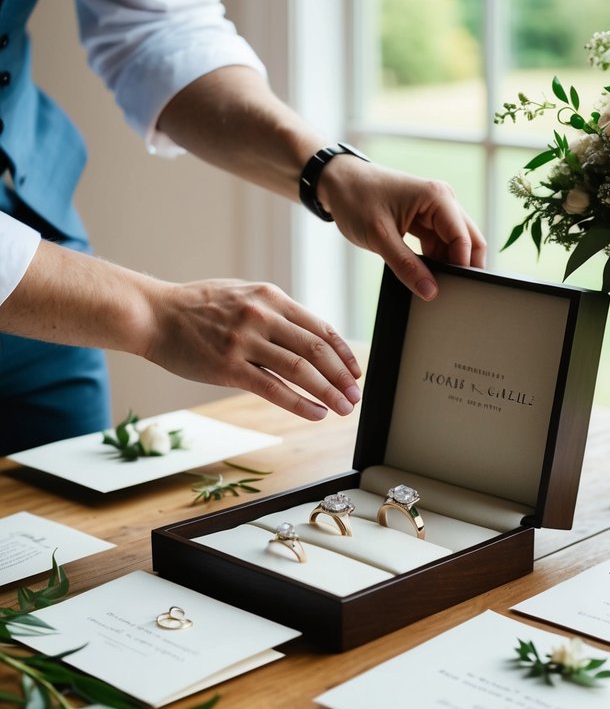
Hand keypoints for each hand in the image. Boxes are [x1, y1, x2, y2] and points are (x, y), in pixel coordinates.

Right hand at [142, 278, 361, 420]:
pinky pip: (273, 388)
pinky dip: (300, 403)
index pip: (320, 327)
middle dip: (342, 376)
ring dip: (328, 392)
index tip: (355, 371)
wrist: (154, 314)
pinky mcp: (229, 367)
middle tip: (356, 396)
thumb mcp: (242, 294)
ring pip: (300, 370)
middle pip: (317, 349)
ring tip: (343, 409)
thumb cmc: (196, 307)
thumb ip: (273, 311)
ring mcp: (246, 341)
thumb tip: (305, 334)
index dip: (343, 352)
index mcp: (270, 297)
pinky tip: (315, 413)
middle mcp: (263, 316)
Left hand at [318, 159, 486, 298]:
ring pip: (455, 244)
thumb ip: (406, 265)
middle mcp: (443, 200)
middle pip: (469, 239)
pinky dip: (436, 259)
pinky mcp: (426, 218)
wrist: (338, 182)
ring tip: (435, 285)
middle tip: (452, 292)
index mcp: (437, 197)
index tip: (452, 290)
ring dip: (448, 264)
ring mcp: (435, 209)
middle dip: (463, 265)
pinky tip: (425, 274)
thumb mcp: (379, 237)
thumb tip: (431, 291)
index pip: (464, 238)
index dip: (462, 266)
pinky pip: (440, 243)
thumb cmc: (356, 198)